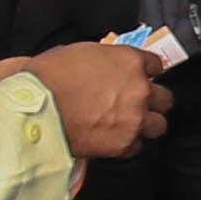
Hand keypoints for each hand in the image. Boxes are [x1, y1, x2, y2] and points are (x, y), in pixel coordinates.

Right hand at [24, 40, 164, 156]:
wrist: (36, 112)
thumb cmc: (48, 79)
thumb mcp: (78, 53)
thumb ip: (104, 60)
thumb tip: (105, 68)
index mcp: (129, 60)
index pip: (156, 64)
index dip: (146, 72)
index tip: (140, 77)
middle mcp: (139, 89)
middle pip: (165, 98)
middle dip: (152, 101)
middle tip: (137, 104)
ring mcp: (135, 118)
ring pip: (159, 125)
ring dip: (146, 124)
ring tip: (129, 125)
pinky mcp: (124, 144)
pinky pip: (137, 146)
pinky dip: (127, 144)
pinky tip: (113, 139)